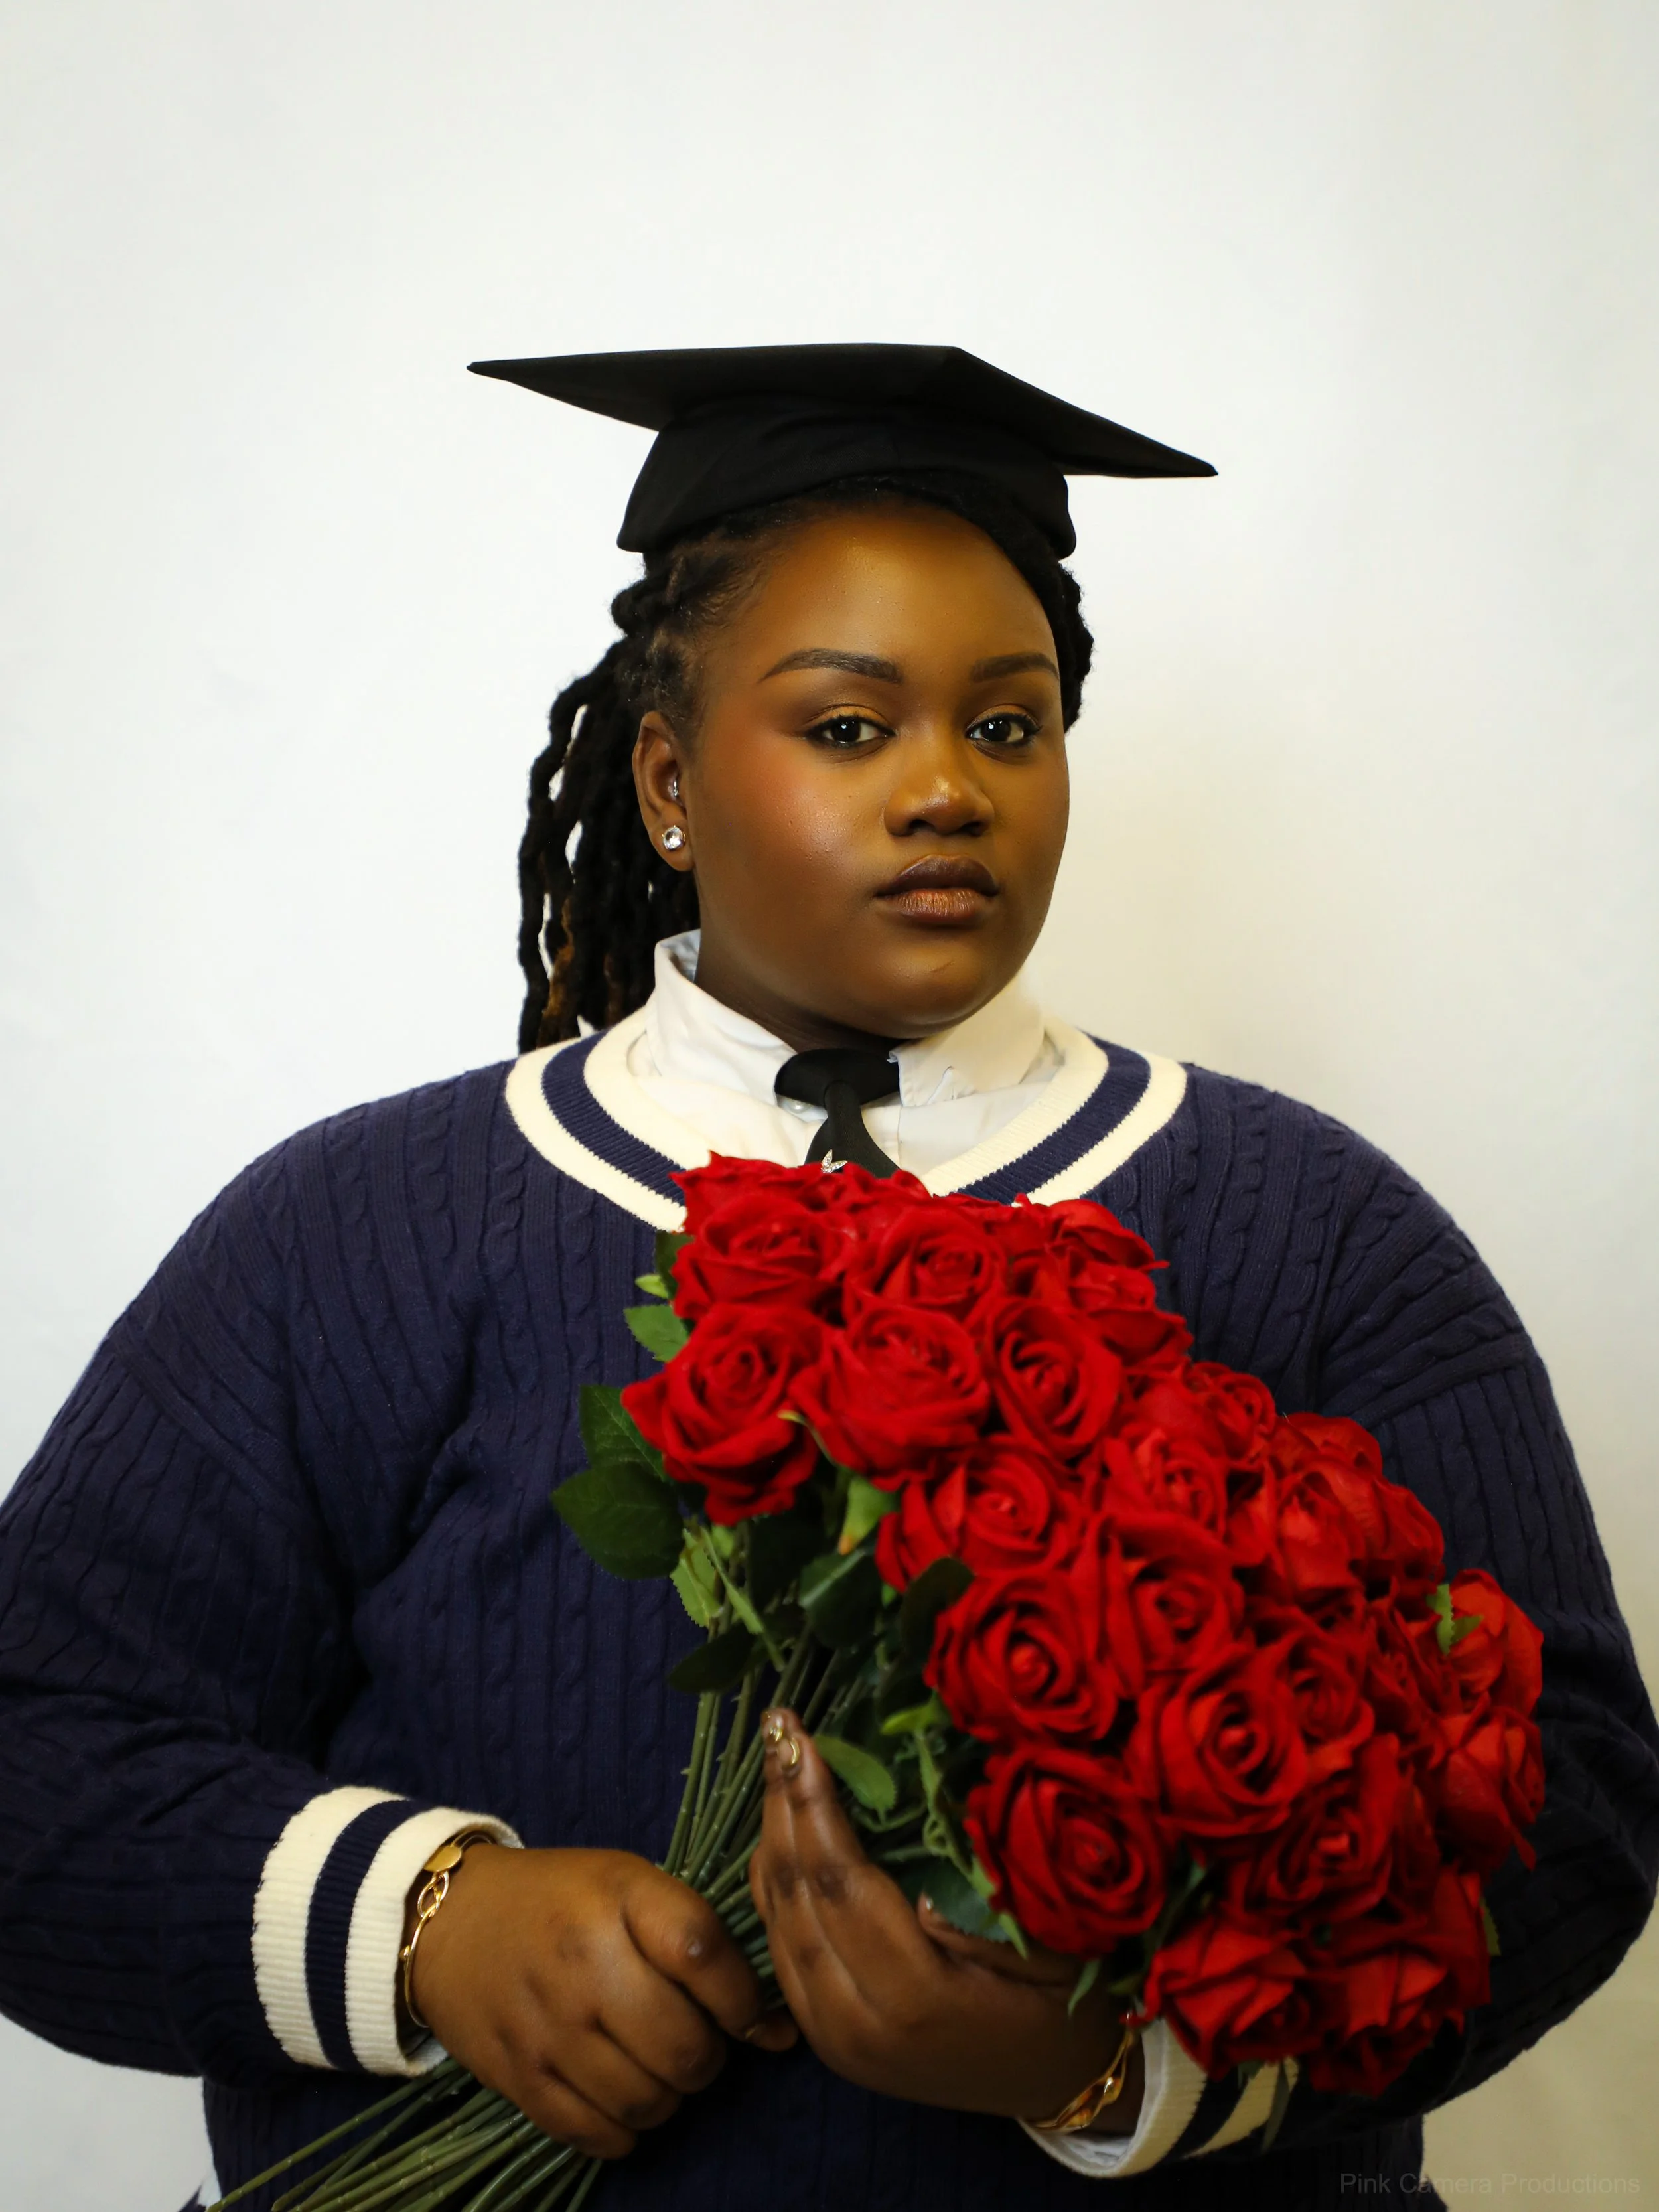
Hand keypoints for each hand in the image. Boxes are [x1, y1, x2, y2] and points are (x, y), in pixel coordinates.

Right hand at [409, 1844, 796, 2158]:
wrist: (451, 1922)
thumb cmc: (561, 1899)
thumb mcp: (629, 1882)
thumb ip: (701, 1941)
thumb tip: (780, 2029)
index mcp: (619, 1896)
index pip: (705, 1956)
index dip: (744, 1999)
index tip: (751, 2014)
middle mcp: (584, 1962)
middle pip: (686, 2047)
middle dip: (709, 2056)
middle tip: (694, 2038)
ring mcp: (549, 2027)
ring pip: (649, 2101)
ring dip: (670, 2095)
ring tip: (656, 2064)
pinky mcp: (521, 2079)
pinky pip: (600, 2135)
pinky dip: (626, 2128)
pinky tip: (620, 2093)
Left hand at [747, 1713, 1143, 2135]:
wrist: (1054, 2089)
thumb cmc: (1064, 2007)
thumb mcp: (1054, 1951)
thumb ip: (990, 1911)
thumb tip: (922, 1871)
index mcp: (916, 1998)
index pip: (840, 1882)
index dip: (813, 1803)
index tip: (799, 1733)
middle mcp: (857, 2025)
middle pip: (795, 1896)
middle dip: (781, 1802)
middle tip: (776, 1724)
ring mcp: (832, 2039)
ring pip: (776, 1920)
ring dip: (771, 1834)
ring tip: (774, 1759)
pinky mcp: (823, 2039)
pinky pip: (780, 1946)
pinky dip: (774, 1881)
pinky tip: (781, 1828)